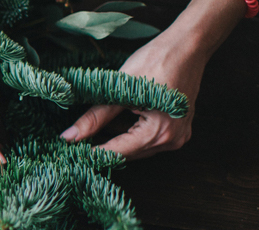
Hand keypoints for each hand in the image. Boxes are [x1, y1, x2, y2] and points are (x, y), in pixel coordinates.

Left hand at [60, 0, 245, 158]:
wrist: (188, 46)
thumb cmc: (156, 61)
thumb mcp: (120, 89)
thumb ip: (95, 116)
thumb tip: (70, 136)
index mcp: (159, 132)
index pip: (117, 152)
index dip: (92, 153)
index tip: (70, 152)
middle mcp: (172, 140)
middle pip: (128, 153)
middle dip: (102, 147)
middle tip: (77, 140)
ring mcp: (178, 136)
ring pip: (137, 148)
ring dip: (115, 139)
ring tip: (92, 128)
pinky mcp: (178, 128)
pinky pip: (148, 138)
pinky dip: (129, 132)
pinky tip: (114, 121)